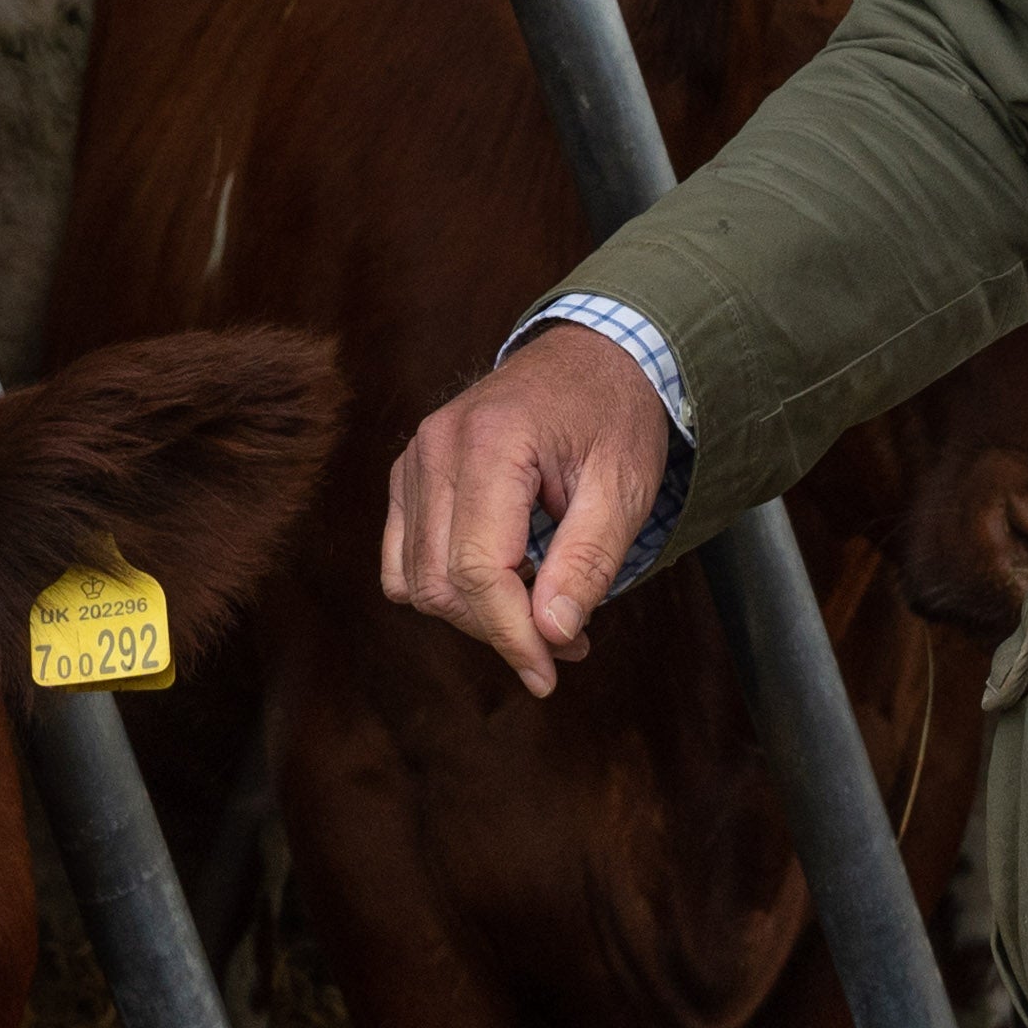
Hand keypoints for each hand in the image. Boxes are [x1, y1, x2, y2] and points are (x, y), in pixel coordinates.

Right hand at [379, 324, 673, 698]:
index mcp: (492, 441)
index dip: (512, 635)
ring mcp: (414, 458)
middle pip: (442, 582)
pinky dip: (445, 587)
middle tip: (567, 642)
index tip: (551, 673)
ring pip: (417, 579)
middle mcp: (437, 446)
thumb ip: (587, 562)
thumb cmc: (614, 415)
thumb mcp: (623, 487)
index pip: (477, 569)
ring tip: (543, 609)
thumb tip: (551, 634)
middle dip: (502, 630)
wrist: (593, 354)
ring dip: (475, 615)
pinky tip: (502, 581)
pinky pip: (403, 559)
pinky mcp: (409, 473)